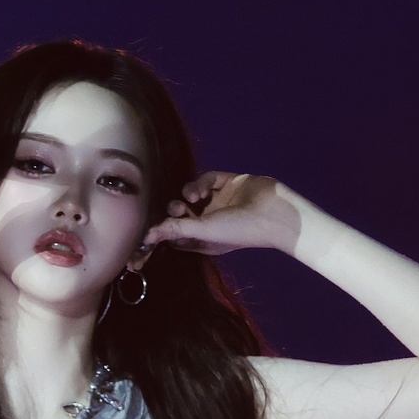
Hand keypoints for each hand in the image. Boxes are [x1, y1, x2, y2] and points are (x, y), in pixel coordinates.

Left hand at [144, 171, 301, 255]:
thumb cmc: (238, 230)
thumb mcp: (203, 232)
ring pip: (190, 194)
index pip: (175, 235)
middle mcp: (208, 221)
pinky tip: (202, 190)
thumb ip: (175, 230)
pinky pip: (206, 179)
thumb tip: (147, 235)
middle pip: (180, 214)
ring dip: (186, 195)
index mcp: (203, 239)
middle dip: (175, 211)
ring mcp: (217, 201)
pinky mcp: (225, 183)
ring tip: (192, 198)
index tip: (147, 230)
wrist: (272, 213)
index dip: (162, 232)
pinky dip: (201, 183)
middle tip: (178, 209)